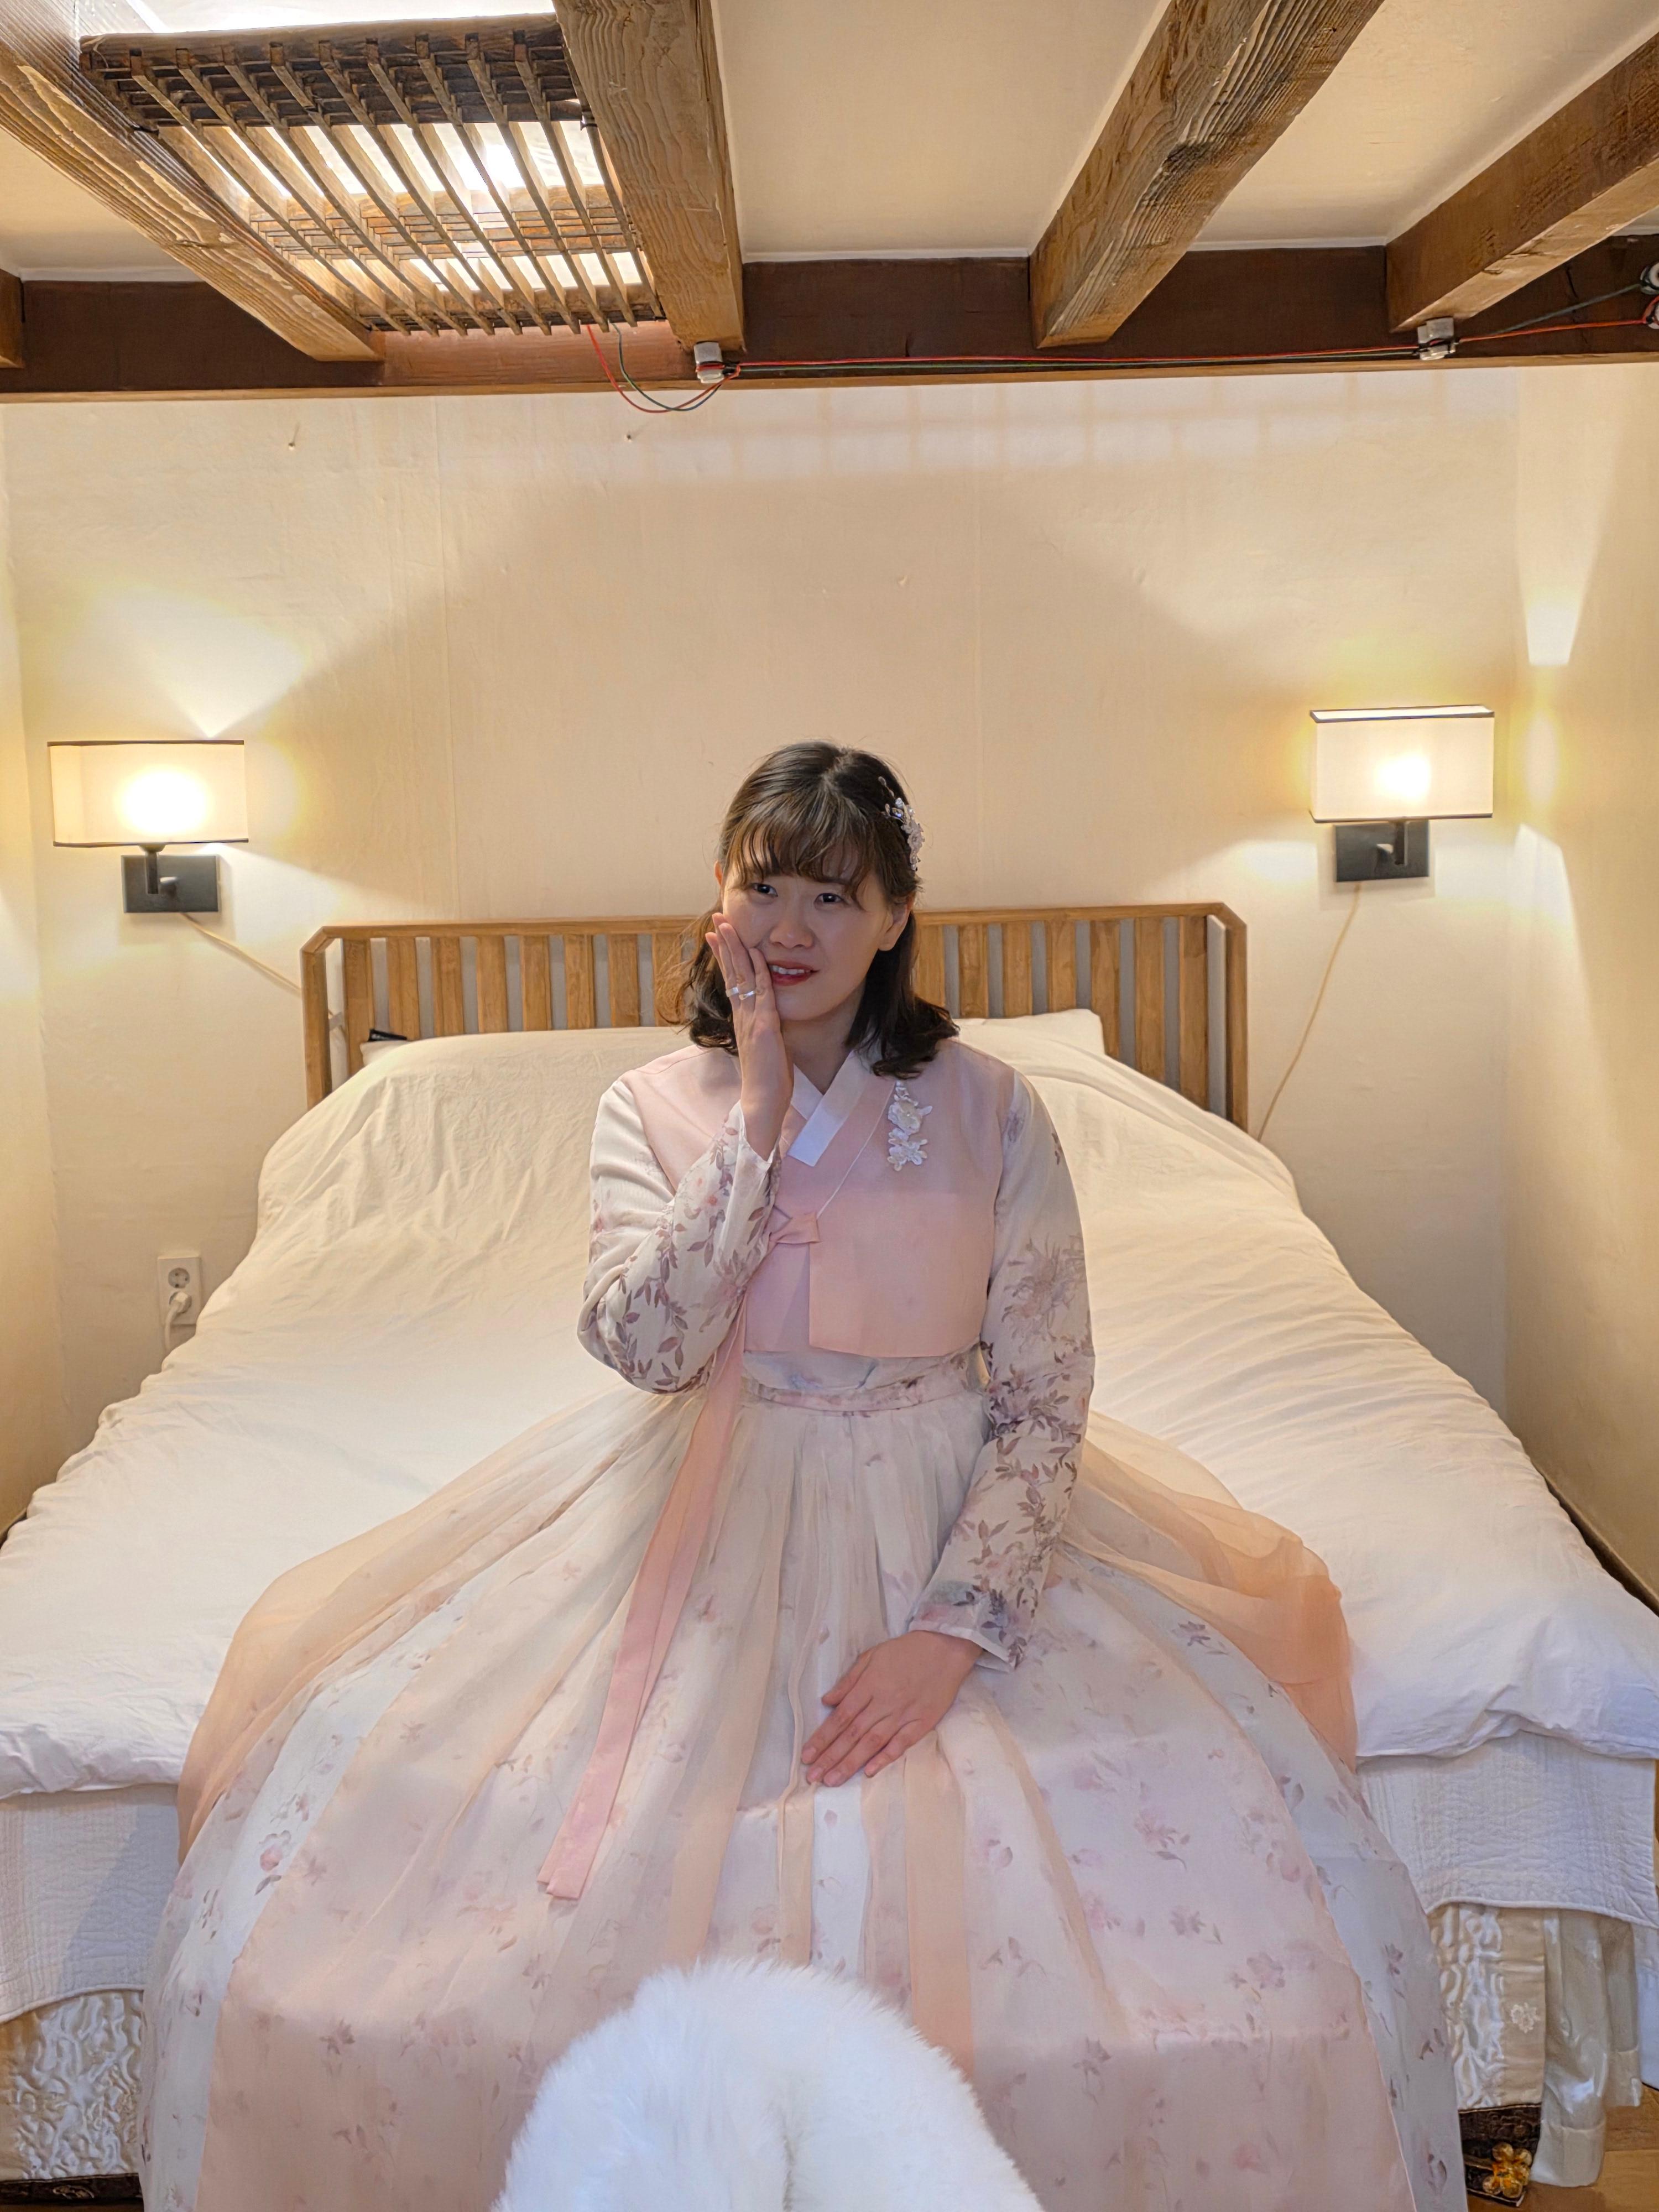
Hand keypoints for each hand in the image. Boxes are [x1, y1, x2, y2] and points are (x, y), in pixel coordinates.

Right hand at [706, 917, 790, 1156]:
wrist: (762, 1102)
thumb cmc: (767, 1078)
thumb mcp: (765, 1044)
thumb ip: (763, 1026)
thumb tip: (766, 1013)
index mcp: (743, 1018)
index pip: (731, 980)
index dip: (725, 956)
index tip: (717, 936)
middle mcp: (743, 1015)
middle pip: (732, 973)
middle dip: (725, 944)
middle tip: (717, 920)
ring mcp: (752, 1021)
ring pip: (742, 979)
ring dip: (736, 951)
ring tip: (727, 928)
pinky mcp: (765, 1029)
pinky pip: (763, 996)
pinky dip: (760, 975)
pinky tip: (757, 957)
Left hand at [802, 1631, 977, 1785]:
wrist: (945, 1649)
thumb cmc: (906, 1651)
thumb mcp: (872, 1656)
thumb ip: (849, 1680)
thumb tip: (827, 1701)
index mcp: (869, 1685)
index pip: (841, 1716)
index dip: (822, 1737)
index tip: (806, 1755)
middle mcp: (883, 1702)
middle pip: (853, 1733)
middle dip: (831, 1756)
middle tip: (813, 1776)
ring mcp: (903, 1715)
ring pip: (872, 1742)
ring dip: (851, 1763)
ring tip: (832, 1780)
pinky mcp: (922, 1723)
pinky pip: (901, 1743)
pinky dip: (885, 1758)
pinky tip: (869, 1772)